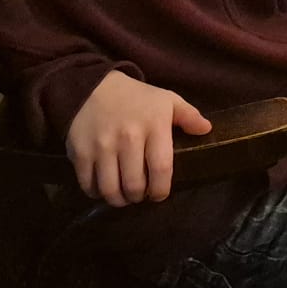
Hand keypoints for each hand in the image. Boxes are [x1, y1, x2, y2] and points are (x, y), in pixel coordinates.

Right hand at [65, 70, 210, 206]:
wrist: (92, 87)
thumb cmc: (136, 98)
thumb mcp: (167, 100)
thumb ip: (188, 115)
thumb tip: (206, 130)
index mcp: (154, 126)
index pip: (162, 169)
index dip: (161, 189)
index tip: (160, 194)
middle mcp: (128, 138)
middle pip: (135, 185)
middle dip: (140, 196)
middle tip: (141, 194)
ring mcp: (102, 146)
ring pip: (111, 189)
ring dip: (119, 199)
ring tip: (124, 196)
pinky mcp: (80, 152)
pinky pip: (88, 185)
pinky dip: (96, 193)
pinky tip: (104, 188)